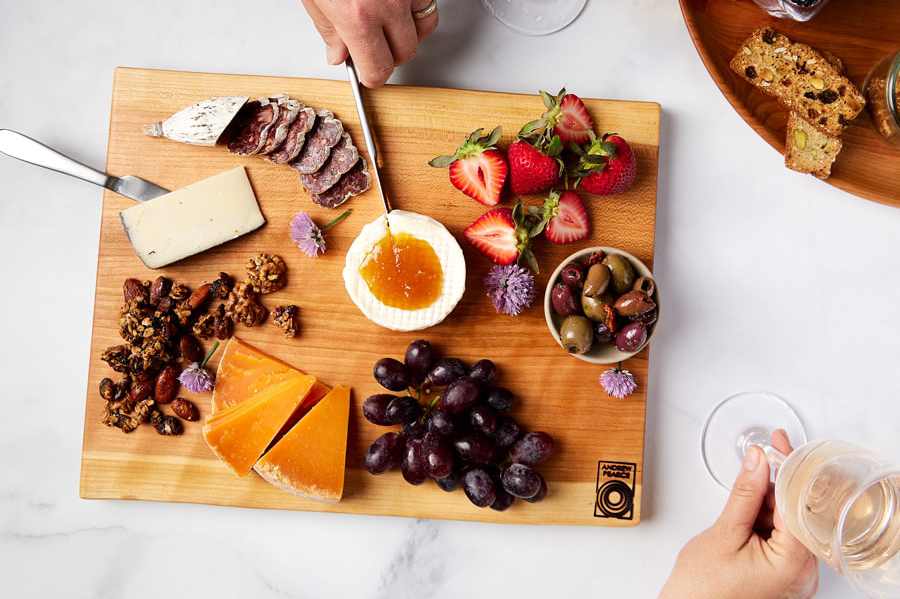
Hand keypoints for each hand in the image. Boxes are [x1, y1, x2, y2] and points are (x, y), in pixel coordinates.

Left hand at [300, 0, 438, 87]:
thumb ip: (328, 28)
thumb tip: (338, 53)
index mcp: (357, 16)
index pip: (378, 68)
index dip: (373, 77)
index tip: (369, 75)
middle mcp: (388, 4)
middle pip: (405, 53)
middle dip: (390, 56)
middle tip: (373, 47)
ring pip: (424, 29)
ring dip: (409, 33)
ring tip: (389, 25)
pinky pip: (429, 5)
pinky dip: (417, 9)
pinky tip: (400, 5)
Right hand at [659, 430, 818, 598]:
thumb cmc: (701, 588)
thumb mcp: (724, 533)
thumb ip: (745, 494)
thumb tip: (758, 461)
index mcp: (793, 566)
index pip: (800, 505)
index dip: (790, 469)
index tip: (780, 444)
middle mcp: (802, 575)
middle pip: (798, 513)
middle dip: (780, 483)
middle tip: (763, 456)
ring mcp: (793, 576)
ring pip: (790, 523)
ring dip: (771, 501)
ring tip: (745, 494)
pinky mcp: (782, 575)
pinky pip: (783, 537)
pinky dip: (768, 519)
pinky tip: (750, 509)